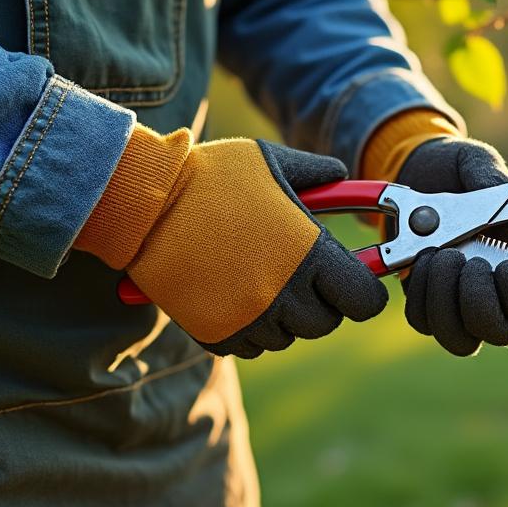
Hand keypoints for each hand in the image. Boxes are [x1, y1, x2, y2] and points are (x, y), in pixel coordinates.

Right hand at [77, 128, 387, 357]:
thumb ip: (315, 172)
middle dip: (321, 302)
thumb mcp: (270, 160)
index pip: (364, 300)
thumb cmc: (211, 175)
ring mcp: (250, 318)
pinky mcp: (217, 334)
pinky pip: (250, 346)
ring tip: (259, 277)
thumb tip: (342, 173)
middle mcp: (285, 293)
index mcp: (309, 253)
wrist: (144, 204)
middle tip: (301, 275)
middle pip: (326, 323)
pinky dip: (248, 328)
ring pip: (287, 337)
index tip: (354, 280)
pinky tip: (233, 294)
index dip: (363, 292)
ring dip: (282, 316)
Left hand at [394, 137, 507, 355]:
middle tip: (459, 257)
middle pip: (500, 333)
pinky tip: (416, 261)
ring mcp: (459, 304)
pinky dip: (418, 294)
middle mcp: (494, 292)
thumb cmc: (455, 169)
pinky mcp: (426, 305)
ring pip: (459, 338)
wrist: (413, 172)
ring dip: (442, 299)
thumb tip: (502, 216)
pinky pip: (422, 322)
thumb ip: (489, 179)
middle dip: (477, 299)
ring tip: (434, 256)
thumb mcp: (474, 161)